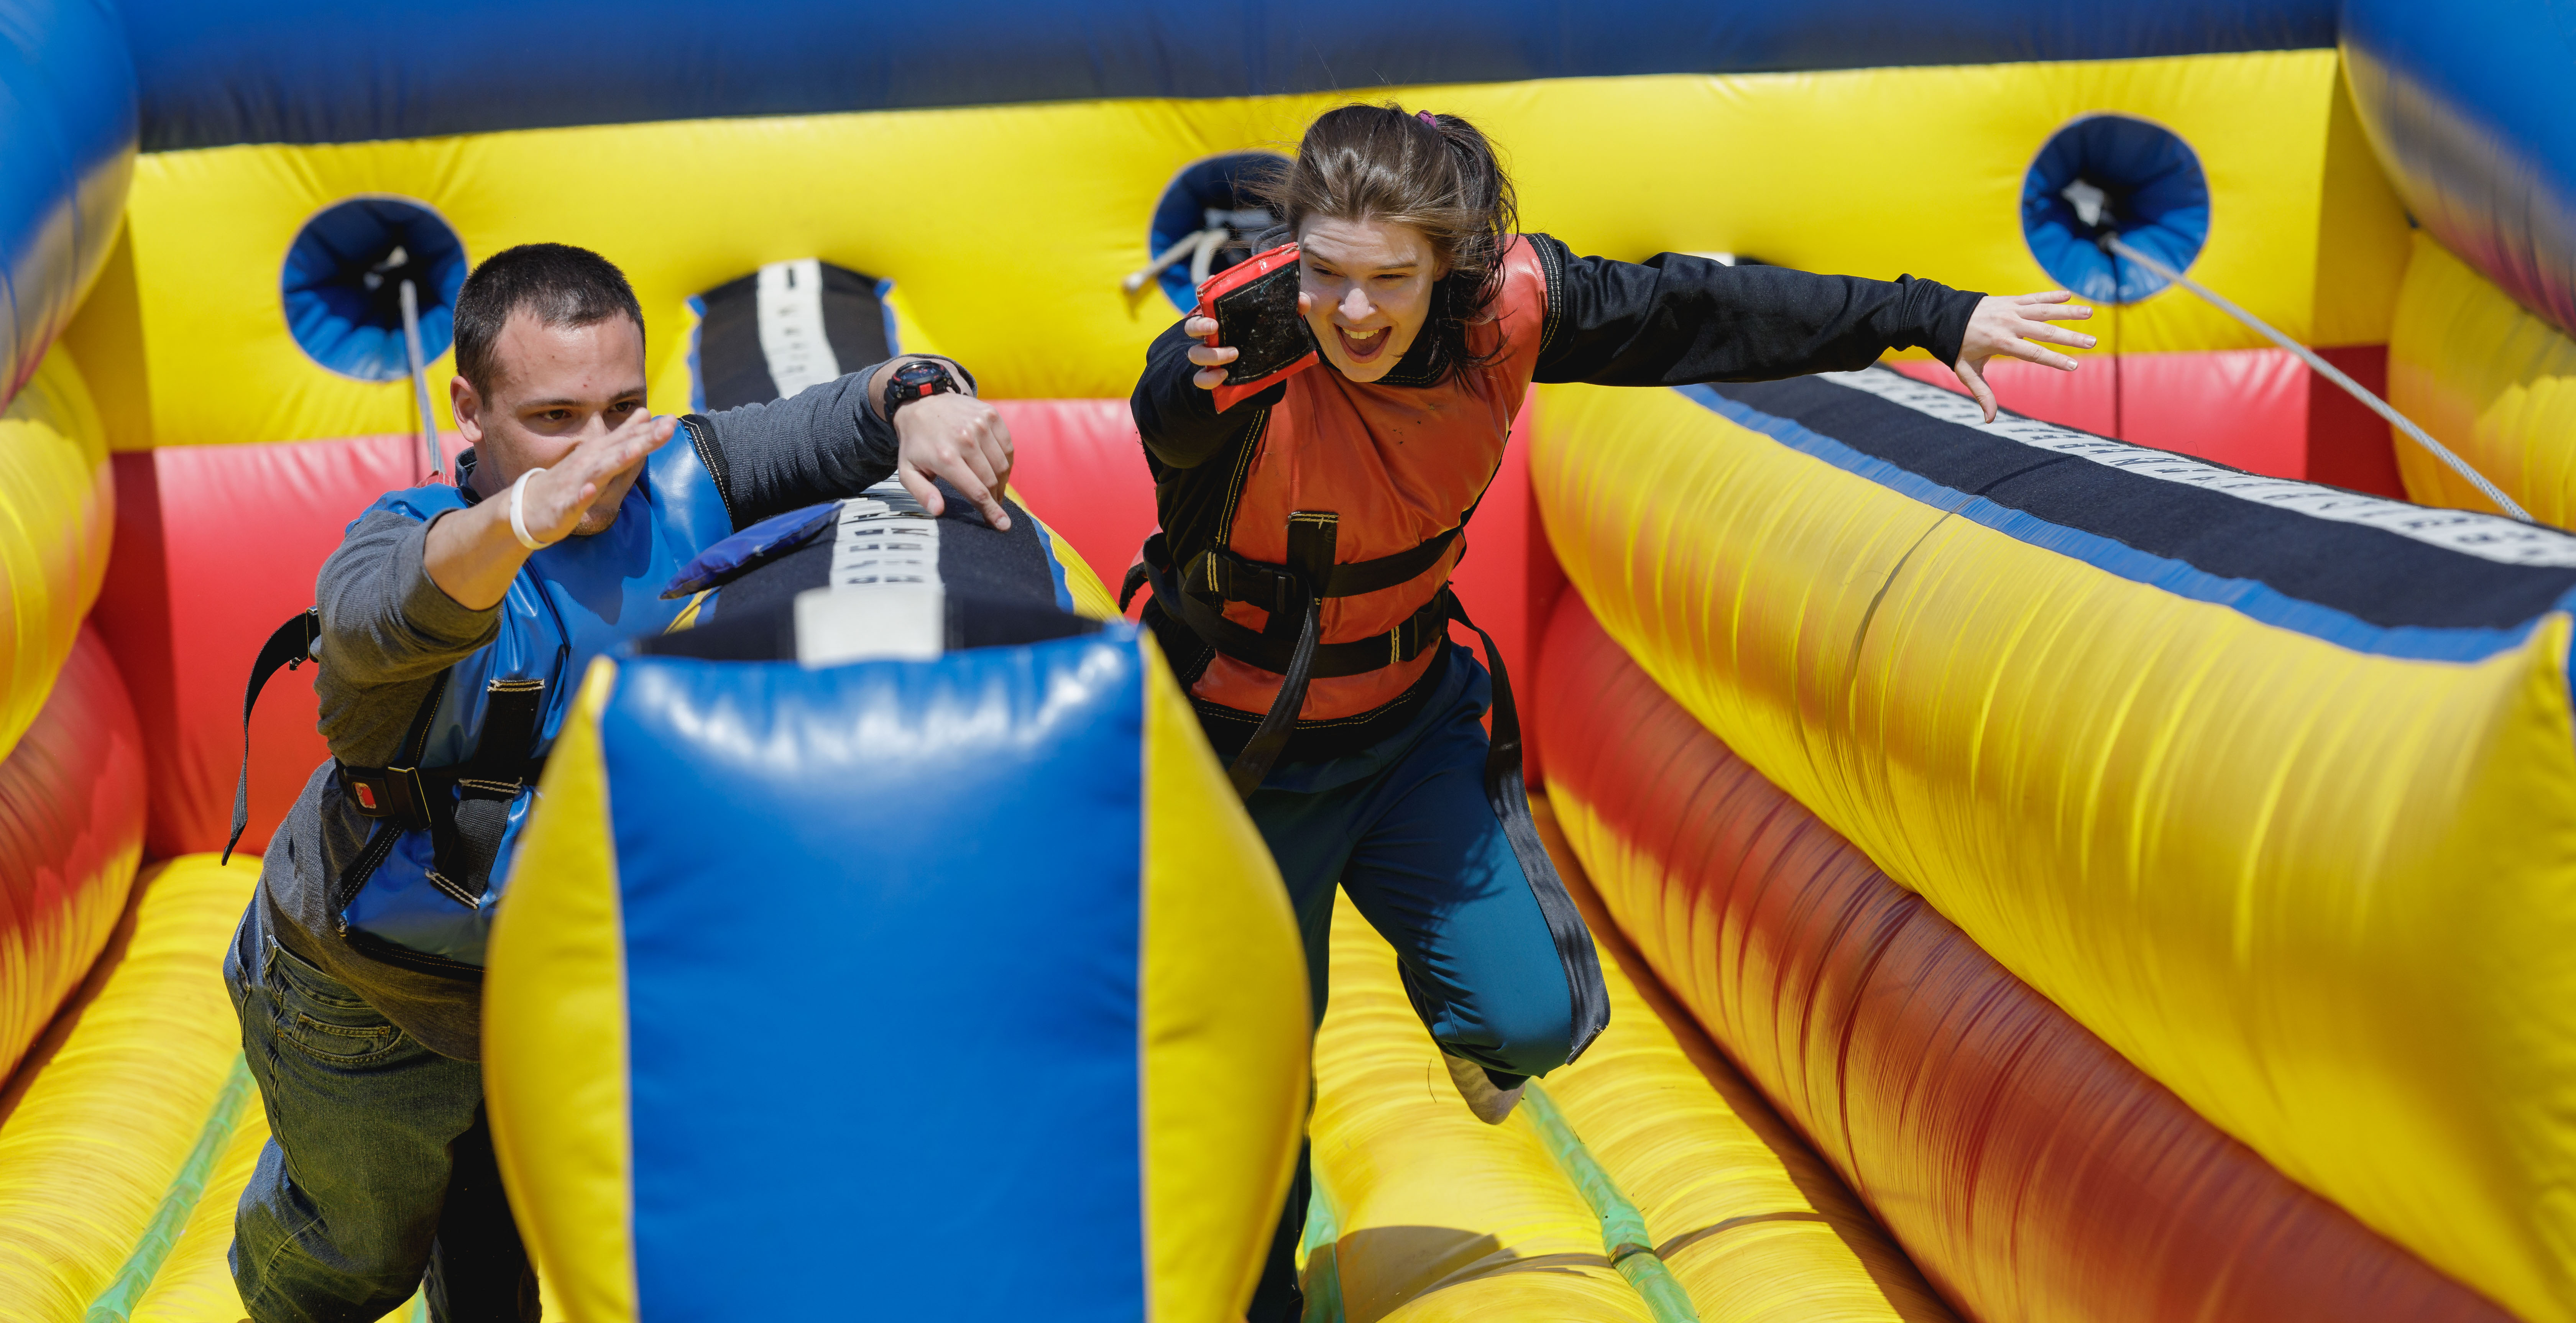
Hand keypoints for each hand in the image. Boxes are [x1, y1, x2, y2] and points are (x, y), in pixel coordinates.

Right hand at [518, 410, 675, 543]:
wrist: (529, 506)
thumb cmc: (569, 480)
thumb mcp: (600, 455)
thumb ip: (623, 436)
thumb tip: (646, 413)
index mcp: (599, 453)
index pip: (628, 439)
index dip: (651, 431)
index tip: (673, 420)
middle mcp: (588, 463)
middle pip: (619, 449)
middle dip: (643, 438)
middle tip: (668, 427)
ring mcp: (575, 483)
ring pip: (599, 470)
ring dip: (616, 459)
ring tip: (636, 450)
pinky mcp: (564, 505)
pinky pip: (574, 500)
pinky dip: (582, 495)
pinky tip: (589, 490)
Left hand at [895, 392, 1014, 528]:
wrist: (922, 402)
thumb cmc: (916, 443)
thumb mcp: (907, 470)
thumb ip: (921, 492)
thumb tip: (938, 510)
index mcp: (945, 457)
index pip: (977, 491)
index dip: (991, 511)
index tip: (1003, 526)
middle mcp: (965, 439)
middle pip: (992, 480)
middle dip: (995, 498)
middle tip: (992, 505)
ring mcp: (981, 425)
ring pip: (1002, 465)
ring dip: (1001, 481)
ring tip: (993, 487)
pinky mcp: (991, 415)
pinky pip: (1008, 447)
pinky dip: (1005, 461)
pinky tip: (996, 467)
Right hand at [1186, 293, 1312, 389]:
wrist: (1263, 370)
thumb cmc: (1265, 336)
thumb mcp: (1278, 322)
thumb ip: (1291, 309)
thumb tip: (1302, 302)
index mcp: (1223, 317)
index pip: (1206, 304)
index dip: (1205, 297)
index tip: (1213, 299)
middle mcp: (1211, 335)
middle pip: (1192, 327)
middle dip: (1199, 325)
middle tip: (1214, 326)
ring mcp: (1209, 356)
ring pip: (1195, 354)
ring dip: (1211, 354)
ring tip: (1234, 353)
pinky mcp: (1212, 376)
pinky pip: (1201, 379)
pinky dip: (1209, 378)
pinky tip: (1223, 375)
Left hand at [1952, 291, 2096, 422]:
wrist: (1943, 316)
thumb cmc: (1956, 347)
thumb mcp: (1965, 372)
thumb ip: (1981, 394)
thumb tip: (1989, 420)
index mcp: (2000, 342)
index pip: (2033, 353)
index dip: (2054, 359)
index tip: (2074, 365)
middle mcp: (2009, 324)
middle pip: (2045, 331)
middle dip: (2070, 337)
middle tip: (2092, 342)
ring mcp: (2010, 309)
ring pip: (2044, 310)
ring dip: (2068, 311)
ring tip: (2090, 313)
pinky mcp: (2010, 300)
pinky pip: (2034, 297)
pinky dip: (2051, 296)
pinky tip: (2068, 296)